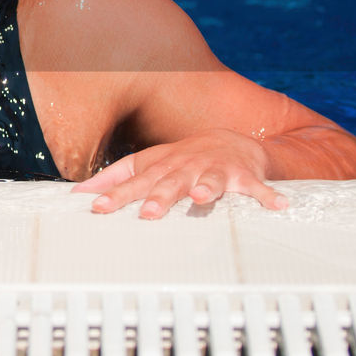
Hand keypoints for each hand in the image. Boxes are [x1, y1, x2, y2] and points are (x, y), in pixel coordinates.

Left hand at [71, 128, 287, 218]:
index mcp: (162, 166)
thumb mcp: (148, 164)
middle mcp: (187, 166)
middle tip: (148, 214)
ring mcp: (217, 170)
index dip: (116, 194)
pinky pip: (258, 188)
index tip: (97, 208)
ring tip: (202, 196)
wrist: (232, 142)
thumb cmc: (183, 159)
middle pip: (171, 182)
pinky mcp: (246, 177)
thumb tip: (77, 192)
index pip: (135, 180)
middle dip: (160, 197)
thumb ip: (114, 178)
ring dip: (207, 188)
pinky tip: (278, 206)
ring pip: (210, 180)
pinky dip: (268, 196)